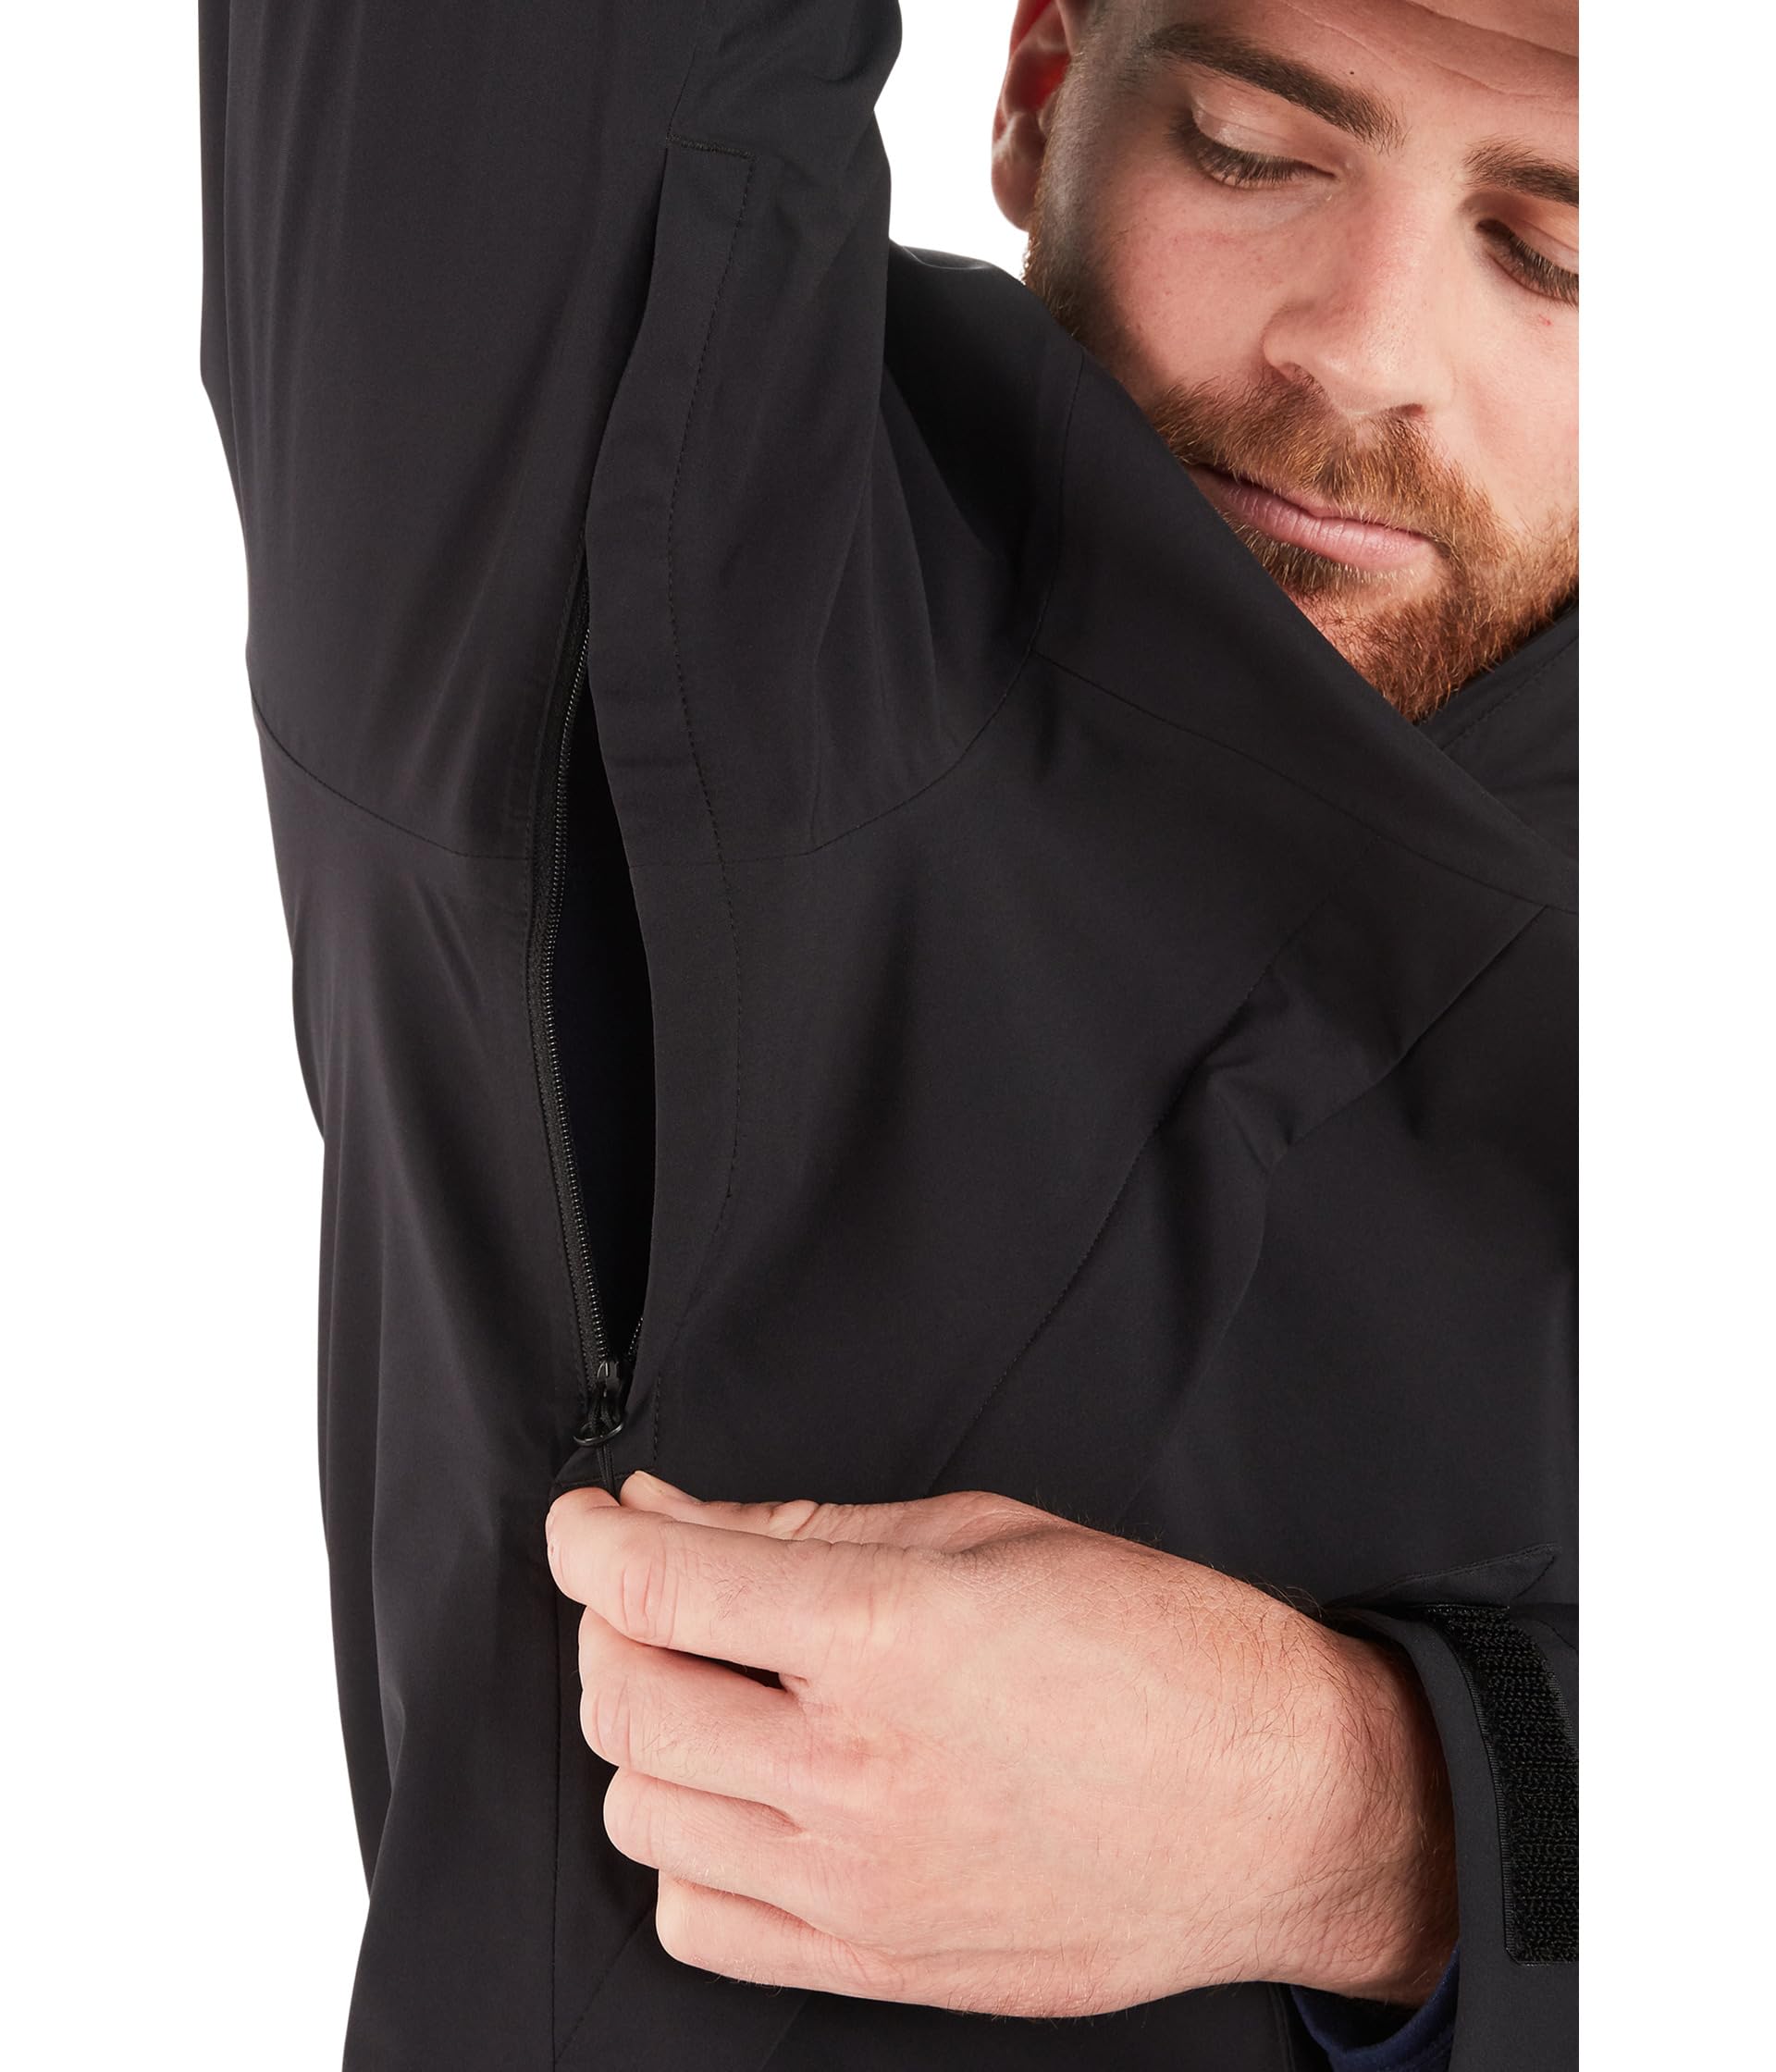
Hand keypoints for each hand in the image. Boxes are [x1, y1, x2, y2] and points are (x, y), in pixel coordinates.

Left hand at [544, 1478, 1455, 2016]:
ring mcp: (857, 1885)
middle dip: (614, 1626)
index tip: (588, 1524)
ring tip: (718, 1696)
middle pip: (623, 1700)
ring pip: (641, 1812)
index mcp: (887, 1638)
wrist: (1277, 1807)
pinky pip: (698, 1924)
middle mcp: (854, 1772)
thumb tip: (667, 1517)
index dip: (589, 1538)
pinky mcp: (875, 1963)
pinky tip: (747, 1803)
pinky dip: (689, 1855)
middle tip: (664, 1597)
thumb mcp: (983, 1535)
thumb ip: (800, 1530)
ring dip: (651, 1738)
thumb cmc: (1159, 1653)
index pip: (654, 1587)